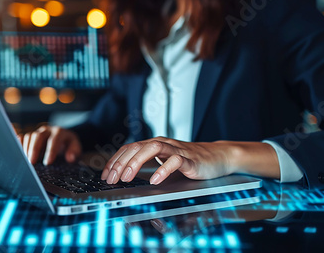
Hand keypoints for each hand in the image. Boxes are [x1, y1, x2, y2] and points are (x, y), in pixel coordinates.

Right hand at [20, 125, 81, 164]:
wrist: (63, 139)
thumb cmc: (69, 145)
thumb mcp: (76, 147)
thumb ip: (75, 151)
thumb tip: (70, 158)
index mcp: (59, 132)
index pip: (54, 139)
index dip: (50, 150)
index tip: (48, 162)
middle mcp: (47, 131)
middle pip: (38, 136)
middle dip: (34, 149)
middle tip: (31, 163)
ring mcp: (37, 133)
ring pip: (29, 137)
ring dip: (26, 149)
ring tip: (26, 162)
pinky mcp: (30, 137)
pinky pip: (22, 138)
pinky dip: (19, 145)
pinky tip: (17, 154)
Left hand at [100, 137, 279, 184]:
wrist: (218, 157)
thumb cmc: (191, 161)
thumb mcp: (165, 163)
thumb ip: (149, 167)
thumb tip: (125, 178)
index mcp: (155, 144)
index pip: (130, 148)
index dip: (115, 160)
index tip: (105, 175)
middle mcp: (164, 144)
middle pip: (137, 147)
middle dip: (121, 163)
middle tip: (111, 178)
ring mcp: (177, 150)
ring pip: (153, 148)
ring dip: (136, 162)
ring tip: (127, 177)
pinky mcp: (190, 159)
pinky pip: (175, 161)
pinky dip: (163, 170)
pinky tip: (155, 180)